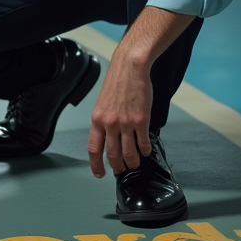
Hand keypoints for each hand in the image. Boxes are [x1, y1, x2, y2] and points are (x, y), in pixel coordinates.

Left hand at [87, 45, 153, 177]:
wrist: (129, 67)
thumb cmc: (116, 82)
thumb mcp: (102, 103)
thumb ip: (104, 121)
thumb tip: (107, 137)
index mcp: (97, 120)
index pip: (94, 149)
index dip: (96, 165)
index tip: (99, 173)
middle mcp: (110, 124)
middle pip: (112, 155)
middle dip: (117, 167)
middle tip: (121, 170)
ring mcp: (125, 123)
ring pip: (129, 153)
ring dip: (132, 162)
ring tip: (135, 164)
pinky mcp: (141, 120)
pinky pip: (143, 143)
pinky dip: (145, 150)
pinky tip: (146, 151)